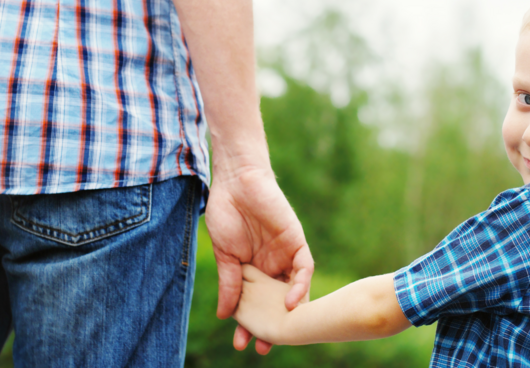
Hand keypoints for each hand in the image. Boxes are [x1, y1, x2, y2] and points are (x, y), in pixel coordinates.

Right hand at [205, 165, 313, 353]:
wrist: (236, 181)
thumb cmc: (226, 214)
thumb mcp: (225, 255)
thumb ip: (230, 284)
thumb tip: (225, 315)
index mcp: (254, 271)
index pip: (257, 303)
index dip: (251, 324)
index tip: (242, 343)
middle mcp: (273, 266)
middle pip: (278, 302)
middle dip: (273, 325)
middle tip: (264, 348)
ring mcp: (286, 255)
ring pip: (295, 290)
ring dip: (291, 312)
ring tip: (281, 333)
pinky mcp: (296, 242)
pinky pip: (305, 268)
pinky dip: (300, 286)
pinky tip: (292, 302)